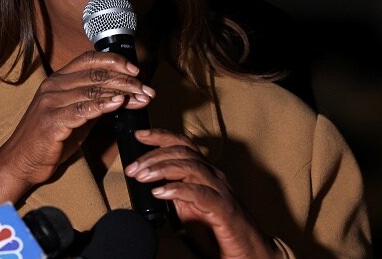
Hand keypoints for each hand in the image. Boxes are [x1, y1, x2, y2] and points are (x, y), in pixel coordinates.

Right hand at [0, 51, 154, 208]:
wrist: (21, 161)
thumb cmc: (49, 139)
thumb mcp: (75, 116)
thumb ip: (95, 103)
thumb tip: (124, 95)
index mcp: (58, 79)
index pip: (89, 59)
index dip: (114, 60)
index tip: (135, 69)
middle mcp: (53, 86)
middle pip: (96, 74)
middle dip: (126, 80)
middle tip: (147, 89)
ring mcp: (51, 102)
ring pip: (93, 89)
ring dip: (122, 93)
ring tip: (142, 97)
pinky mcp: (53, 120)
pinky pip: (83, 109)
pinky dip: (104, 104)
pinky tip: (119, 103)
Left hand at [125, 129, 282, 258]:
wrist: (249, 252)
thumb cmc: (217, 229)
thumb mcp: (187, 207)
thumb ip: (171, 191)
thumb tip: (147, 181)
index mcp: (204, 171)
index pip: (182, 143)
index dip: (160, 136)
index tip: (138, 135)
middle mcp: (213, 175)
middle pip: (182, 152)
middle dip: (153, 156)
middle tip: (132, 167)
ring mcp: (220, 189)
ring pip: (190, 167)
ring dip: (162, 169)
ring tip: (142, 176)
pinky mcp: (224, 208)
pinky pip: (200, 193)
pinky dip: (177, 189)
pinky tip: (160, 193)